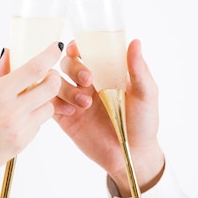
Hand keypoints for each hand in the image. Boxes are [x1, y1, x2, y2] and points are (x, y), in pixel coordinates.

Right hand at [0, 42, 62, 197]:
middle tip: (48, 74)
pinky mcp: (23, 144)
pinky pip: (39, 125)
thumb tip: (9, 54)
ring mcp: (20, 129)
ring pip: (48, 107)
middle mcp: (12, 111)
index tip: (56, 47)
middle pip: (50, 87)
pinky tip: (17, 119)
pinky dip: (34, 118)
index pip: (34, 69)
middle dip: (53, 78)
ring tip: (27, 100)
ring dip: (44, 100)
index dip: (50, 55)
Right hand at [54, 39, 164, 196]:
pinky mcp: (66, 119)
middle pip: (67, 64)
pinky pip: (51, 105)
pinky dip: (56, 104)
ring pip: (56, 83)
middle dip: (74, 68)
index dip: (77, 46)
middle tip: (88, 80)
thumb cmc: (143, 123)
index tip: (77, 49)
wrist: (132, 155)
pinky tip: (71, 112)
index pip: (86, 51)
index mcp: (106, 72)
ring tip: (85, 104)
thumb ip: (138, 69)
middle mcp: (88, 83)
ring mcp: (75, 100)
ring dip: (67, 89)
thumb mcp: (146, 94)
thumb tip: (135, 42)